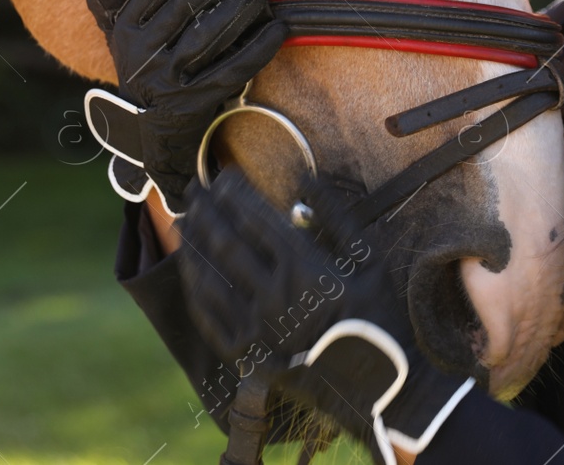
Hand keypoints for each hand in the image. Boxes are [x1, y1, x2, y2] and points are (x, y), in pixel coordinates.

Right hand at [74, 0, 286, 214]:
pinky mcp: (197, 102)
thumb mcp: (116, 31)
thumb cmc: (140, 67)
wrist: (146, 132)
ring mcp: (171, 79)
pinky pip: (234, 69)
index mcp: (127, 28)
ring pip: (213, 31)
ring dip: (246, 1)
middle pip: (190, 1)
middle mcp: (146, 52)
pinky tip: (279, 26)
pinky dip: (258, 47)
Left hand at [177, 169, 474, 463]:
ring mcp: (255, 329)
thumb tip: (306, 177)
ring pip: (209, 277)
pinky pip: (208, 317)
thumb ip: (335, 216)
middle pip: (225, 242)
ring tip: (185, 219)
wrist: (378, 387)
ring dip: (193, 244)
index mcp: (304, 268)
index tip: (224, 175)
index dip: (234, 193)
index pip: (255, 219)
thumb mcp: (368, 261)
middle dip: (207, 209)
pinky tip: (190, 269)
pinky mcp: (246, 356)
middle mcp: (274, 296)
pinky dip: (195, 287)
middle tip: (195, 188)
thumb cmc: (376, 317)